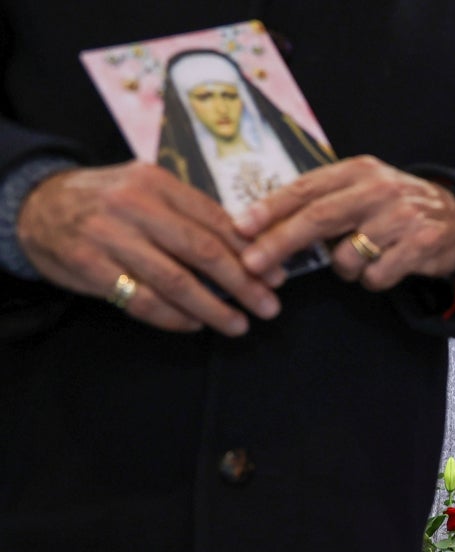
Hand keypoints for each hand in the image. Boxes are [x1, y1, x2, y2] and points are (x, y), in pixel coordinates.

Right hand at [16, 161, 282, 335]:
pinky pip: (142, 300)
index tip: (277, 276)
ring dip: (213, 308)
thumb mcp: (146, 190)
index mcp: (157, 183)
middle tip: (268, 306)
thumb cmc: (107, 202)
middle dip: (243, 284)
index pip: (216, 221)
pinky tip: (194, 325)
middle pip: (202, 251)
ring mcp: (110, 237)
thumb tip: (248, 247)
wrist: (36, 205)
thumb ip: (189, 213)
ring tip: (238, 324)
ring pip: (175, 281)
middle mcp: (135, 206)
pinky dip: (174, 318)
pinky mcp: (91, 267)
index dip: (252, 253)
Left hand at [234, 155, 454, 290]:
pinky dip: (372, 280)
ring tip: (364, 258)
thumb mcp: (363, 189)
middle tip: (252, 264)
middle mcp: (378, 189)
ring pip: (346, 257)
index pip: (306, 189)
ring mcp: (401, 217)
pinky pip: (375, 277)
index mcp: (358, 171)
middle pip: (318, 219)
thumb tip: (266, 221)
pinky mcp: (420, 245)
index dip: (270, 208)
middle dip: (279, 244)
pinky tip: (387, 266)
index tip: (240, 226)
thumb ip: (324, 199)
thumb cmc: (396, 206)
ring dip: (345, 268)